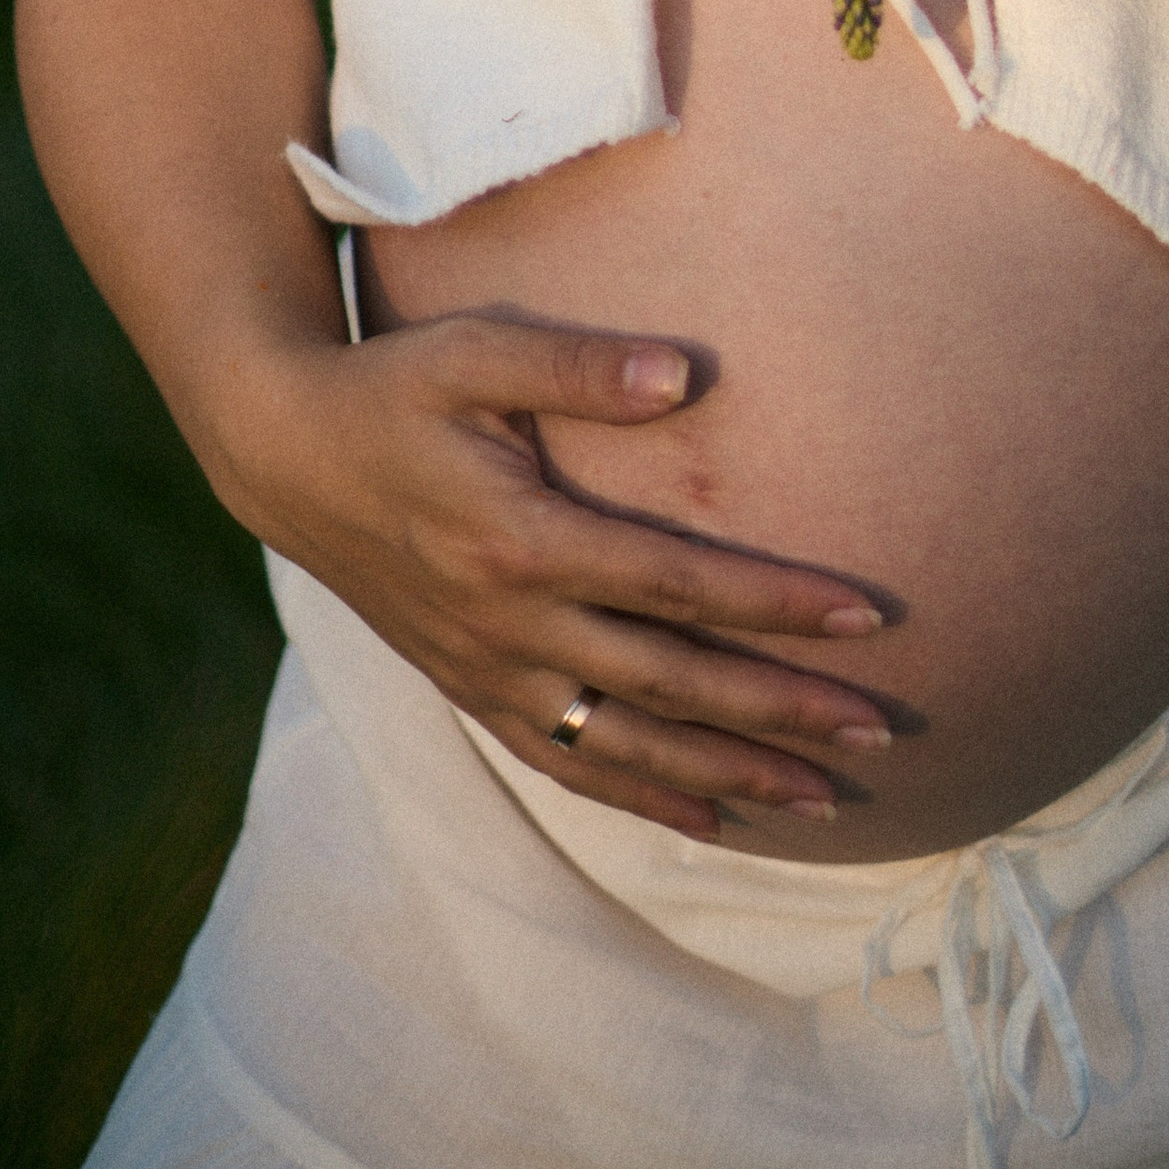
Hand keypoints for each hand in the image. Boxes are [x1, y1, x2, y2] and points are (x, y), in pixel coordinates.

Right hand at [212, 312, 894, 840]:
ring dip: (731, 774)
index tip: (867, 617)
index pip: (675, 584)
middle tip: (882, 730)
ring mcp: (489, 670)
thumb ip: (580, 363)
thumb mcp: (475, 349)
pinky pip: (569, 762)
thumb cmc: (394, 386)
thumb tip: (686, 376)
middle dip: (781, 711)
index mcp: (519, 541)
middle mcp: (509, 625)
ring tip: (827, 801)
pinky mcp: (473, 689)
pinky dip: (642, 795)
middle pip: (670, 683)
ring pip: (628, 744)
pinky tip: (710, 819)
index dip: (774, 603)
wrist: (286, 456)